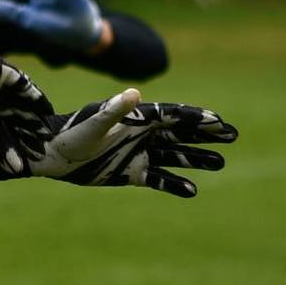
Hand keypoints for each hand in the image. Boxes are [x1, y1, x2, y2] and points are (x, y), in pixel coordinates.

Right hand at [0, 25, 54, 178]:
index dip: (4, 148)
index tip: (16, 168)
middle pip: (9, 118)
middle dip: (24, 136)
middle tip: (40, 154)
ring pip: (17, 102)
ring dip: (31, 117)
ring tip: (46, 135)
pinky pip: (18, 81)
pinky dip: (31, 93)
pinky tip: (43, 107)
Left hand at [25, 88, 237, 197]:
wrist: (53, 156)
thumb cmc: (72, 132)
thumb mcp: (95, 122)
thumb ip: (117, 109)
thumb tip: (136, 93)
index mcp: (136, 116)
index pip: (174, 115)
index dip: (197, 118)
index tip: (219, 121)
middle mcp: (141, 133)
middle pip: (181, 132)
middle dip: (206, 134)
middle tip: (232, 135)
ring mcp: (138, 153)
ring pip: (175, 155)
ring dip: (196, 158)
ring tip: (220, 162)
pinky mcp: (131, 172)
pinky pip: (159, 178)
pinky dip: (175, 184)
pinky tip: (192, 191)